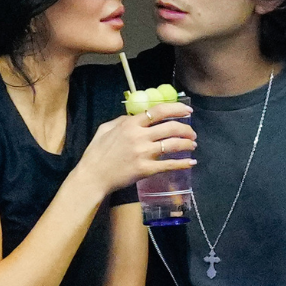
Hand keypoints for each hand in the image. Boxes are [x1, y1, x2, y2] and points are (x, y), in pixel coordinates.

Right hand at [78, 102, 196, 194]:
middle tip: (192, 132)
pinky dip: (183, 163)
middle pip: (171, 127)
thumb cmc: (96, 153)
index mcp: (130, 124)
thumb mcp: (106, 129)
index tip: (188, 110)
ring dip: (187, 144)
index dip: (176, 109)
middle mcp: (139, 136)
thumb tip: (137, 115)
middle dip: (186, 129)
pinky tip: (191, 162)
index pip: (158, 111)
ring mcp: (144, 153)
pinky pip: (169, 165)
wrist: (93, 176)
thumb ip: (122, 120)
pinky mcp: (146, 170)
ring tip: (193, 145)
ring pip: (173, 145)